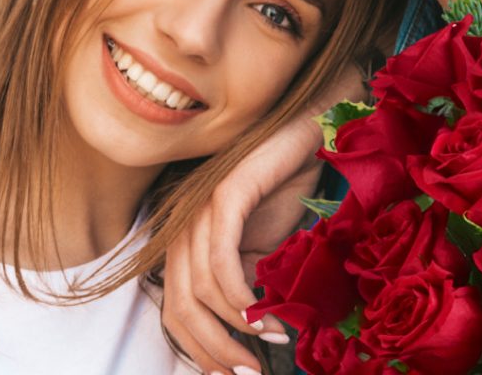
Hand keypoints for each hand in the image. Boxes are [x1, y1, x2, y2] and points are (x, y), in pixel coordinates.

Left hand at [161, 115, 324, 373]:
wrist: (307, 132)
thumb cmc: (284, 186)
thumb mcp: (264, 247)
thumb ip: (247, 282)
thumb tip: (246, 333)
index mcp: (185, 239)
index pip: (174, 309)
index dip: (199, 350)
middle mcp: (182, 224)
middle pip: (179, 307)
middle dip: (214, 350)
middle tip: (249, 373)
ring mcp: (199, 207)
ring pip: (199, 289)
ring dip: (234, 329)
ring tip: (271, 342)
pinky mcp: (224, 193)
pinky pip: (220, 258)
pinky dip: (239, 295)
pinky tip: (263, 315)